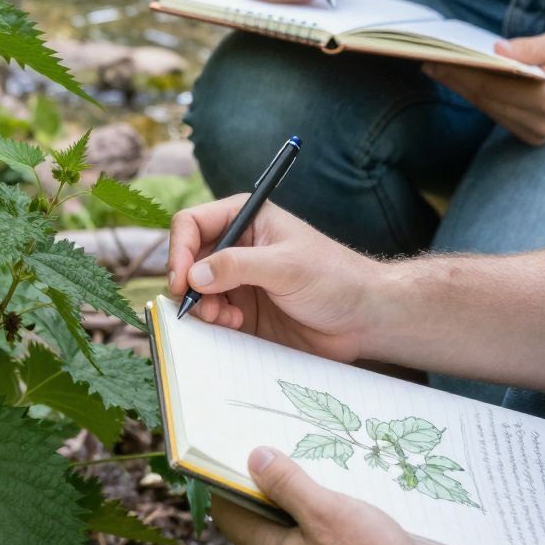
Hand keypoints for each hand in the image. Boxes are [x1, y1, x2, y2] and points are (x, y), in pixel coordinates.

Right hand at [167, 197, 385, 364]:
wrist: (364, 318)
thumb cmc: (334, 278)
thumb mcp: (286, 266)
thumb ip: (238, 267)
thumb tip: (194, 275)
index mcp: (245, 219)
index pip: (192, 224)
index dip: (180, 249)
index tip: (182, 279)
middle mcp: (237, 247)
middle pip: (188, 260)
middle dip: (188, 284)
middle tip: (199, 307)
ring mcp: (239, 280)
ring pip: (196, 291)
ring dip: (202, 307)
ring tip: (224, 319)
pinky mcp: (244, 311)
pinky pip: (212, 316)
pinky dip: (214, 323)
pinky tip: (234, 326)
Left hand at [213, 447, 438, 544]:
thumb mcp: (326, 511)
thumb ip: (286, 484)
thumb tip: (253, 458)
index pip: (228, 514)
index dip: (229, 481)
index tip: (244, 451)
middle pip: (261, 528)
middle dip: (271, 494)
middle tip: (292, 458)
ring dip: (302, 516)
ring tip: (326, 485)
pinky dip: (324, 538)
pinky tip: (351, 525)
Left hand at [423, 31, 544, 146]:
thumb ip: (528, 48)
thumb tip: (496, 49)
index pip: (495, 86)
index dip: (463, 73)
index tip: (437, 60)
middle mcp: (542, 124)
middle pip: (487, 100)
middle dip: (457, 81)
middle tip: (430, 62)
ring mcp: (537, 135)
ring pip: (490, 110)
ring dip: (465, 90)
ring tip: (441, 70)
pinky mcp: (533, 137)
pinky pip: (499, 115)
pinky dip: (482, 98)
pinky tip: (465, 82)